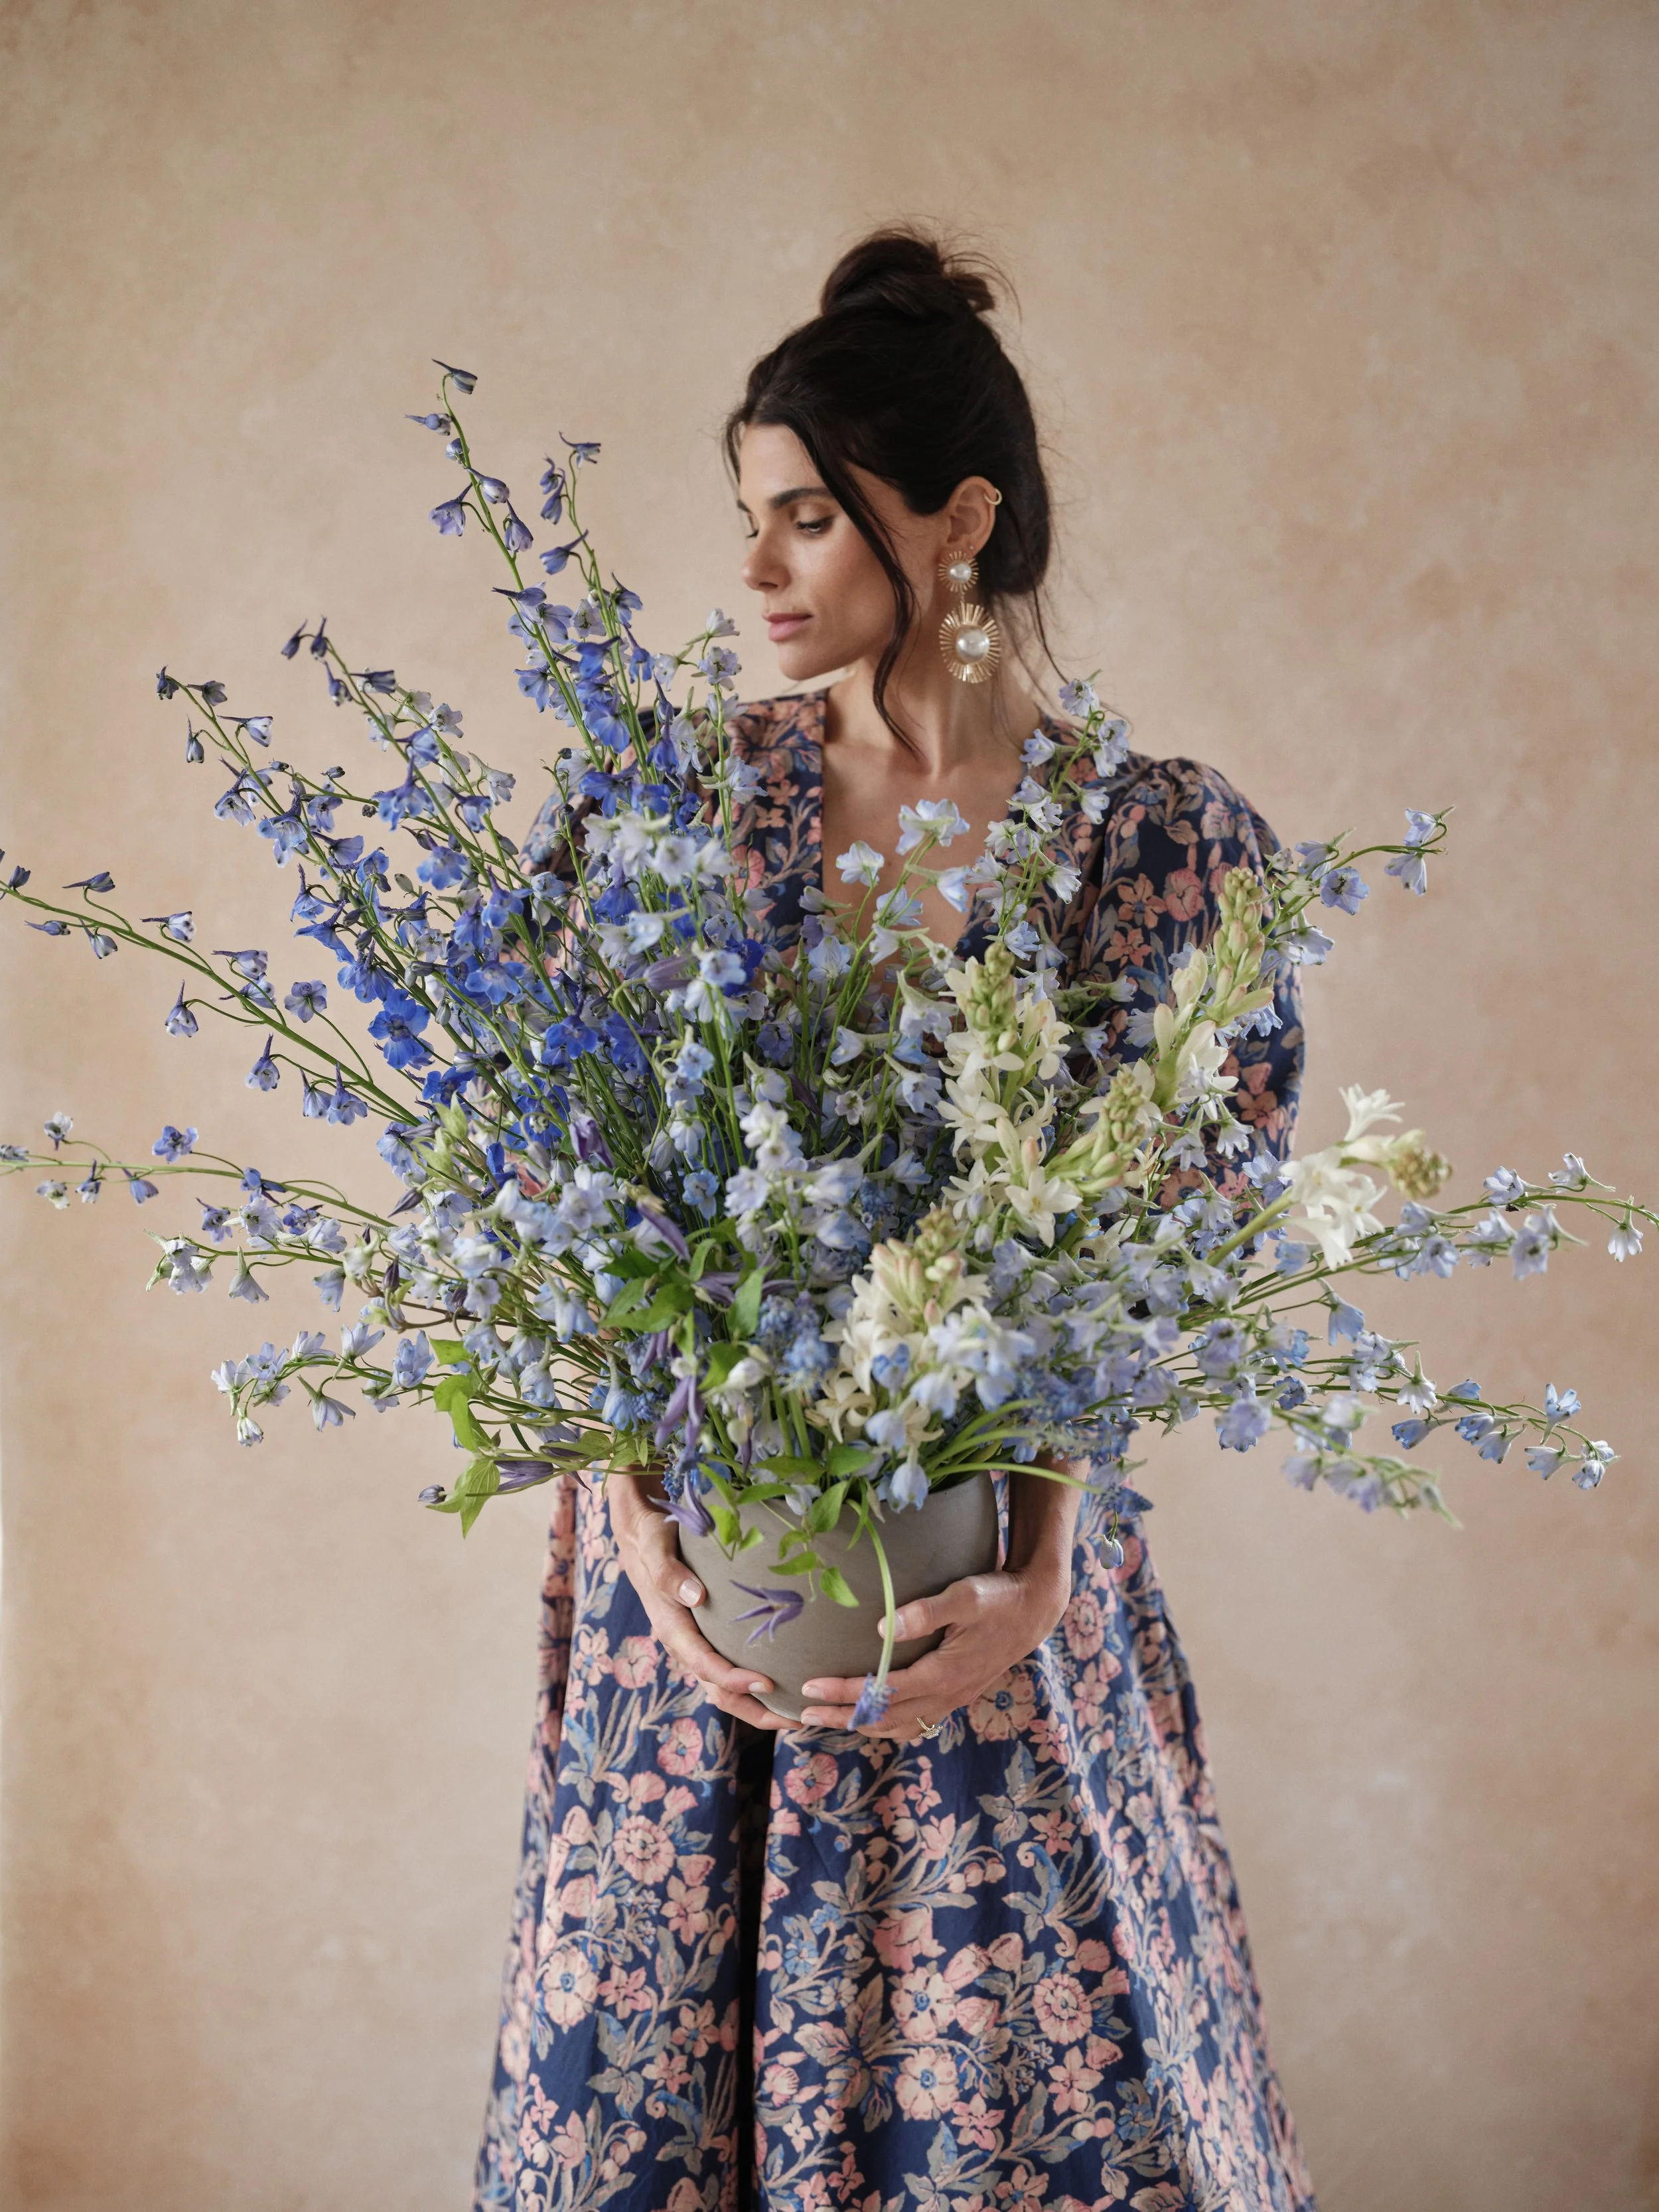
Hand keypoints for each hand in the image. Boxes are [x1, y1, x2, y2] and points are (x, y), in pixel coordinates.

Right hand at [607, 1467, 791, 1729]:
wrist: (641, 1537)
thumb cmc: (651, 1540)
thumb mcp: (656, 1550)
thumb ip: (670, 1573)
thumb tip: (696, 1596)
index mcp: (672, 1628)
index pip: (704, 1664)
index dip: (733, 1679)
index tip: (766, 1683)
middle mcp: (684, 1644)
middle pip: (718, 1690)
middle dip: (754, 1709)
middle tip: (795, 1718)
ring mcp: (696, 1644)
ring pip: (725, 1688)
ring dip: (758, 1705)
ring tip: (797, 1713)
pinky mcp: (707, 1637)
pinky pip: (729, 1669)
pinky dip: (753, 1684)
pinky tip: (785, 1681)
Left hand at [797, 1557, 1071, 1739]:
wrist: (1034, 1608)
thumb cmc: (998, 1597)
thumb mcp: (965, 1596)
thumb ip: (925, 1612)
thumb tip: (881, 1628)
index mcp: (942, 1674)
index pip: (881, 1691)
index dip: (842, 1692)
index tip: (809, 1688)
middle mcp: (946, 1695)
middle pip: (884, 1718)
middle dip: (842, 1717)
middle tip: (803, 1714)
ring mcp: (953, 1699)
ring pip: (900, 1727)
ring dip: (862, 1725)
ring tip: (829, 1720)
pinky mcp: (957, 1694)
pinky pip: (916, 1723)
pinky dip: (888, 1725)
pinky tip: (874, 1717)